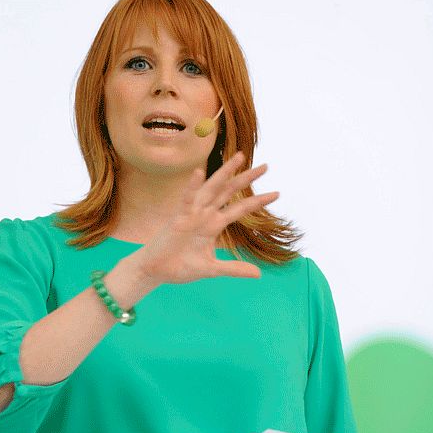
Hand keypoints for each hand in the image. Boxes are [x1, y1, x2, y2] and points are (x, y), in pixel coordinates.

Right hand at [135, 151, 277, 283]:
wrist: (156, 271)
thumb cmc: (180, 266)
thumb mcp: (212, 269)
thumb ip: (234, 269)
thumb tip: (258, 274)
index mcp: (214, 224)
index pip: (240, 209)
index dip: (257, 201)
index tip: (277, 193)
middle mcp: (205, 214)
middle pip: (229, 191)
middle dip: (246, 178)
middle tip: (266, 166)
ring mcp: (192, 214)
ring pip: (212, 188)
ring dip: (225, 173)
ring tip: (240, 157)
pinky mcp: (178, 218)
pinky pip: (186, 200)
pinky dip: (192, 187)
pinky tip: (199, 173)